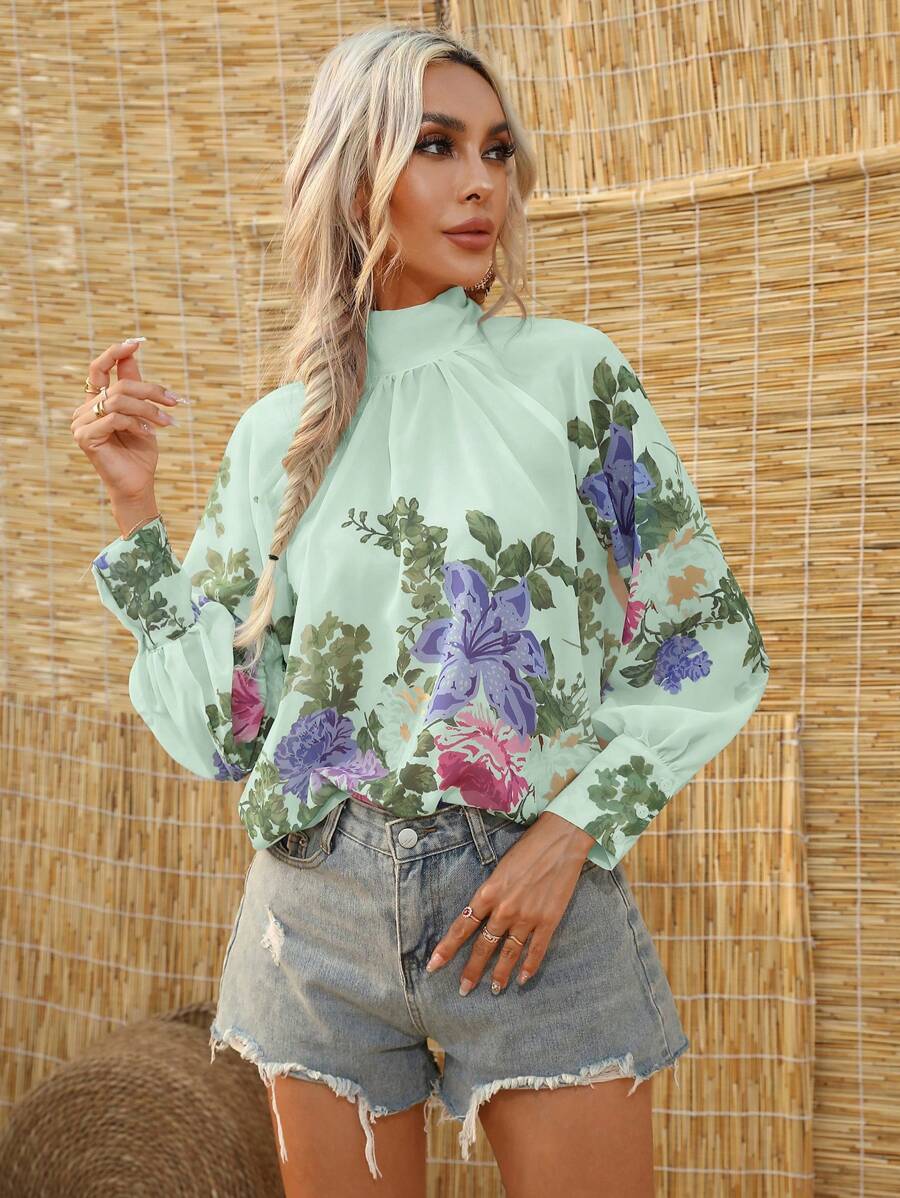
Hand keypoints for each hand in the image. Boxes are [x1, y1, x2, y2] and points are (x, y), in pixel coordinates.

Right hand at [71, 338, 183, 500]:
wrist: (139, 483)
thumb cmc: (140, 451)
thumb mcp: (142, 414)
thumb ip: (134, 385)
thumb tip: (133, 354)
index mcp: (96, 402)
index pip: (99, 369)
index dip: (115, 353)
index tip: (136, 343)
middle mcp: (84, 410)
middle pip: (119, 386)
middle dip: (151, 391)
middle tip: (174, 402)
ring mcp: (81, 424)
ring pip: (118, 401)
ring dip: (148, 410)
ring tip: (166, 424)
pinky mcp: (85, 438)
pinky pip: (115, 418)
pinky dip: (137, 424)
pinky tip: (149, 434)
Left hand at [425, 812, 595, 993]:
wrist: (560, 841)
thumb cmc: (528, 848)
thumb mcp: (500, 868)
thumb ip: (490, 893)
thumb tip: (481, 912)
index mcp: (488, 893)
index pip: (462, 926)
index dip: (447, 948)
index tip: (434, 965)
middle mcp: (504, 909)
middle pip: (483, 946)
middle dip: (472, 970)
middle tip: (463, 989)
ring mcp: (527, 917)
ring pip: (508, 953)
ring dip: (499, 974)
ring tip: (494, 990)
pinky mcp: (548, 921)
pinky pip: (536, 950)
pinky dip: (529, 966)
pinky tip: (523, 979)